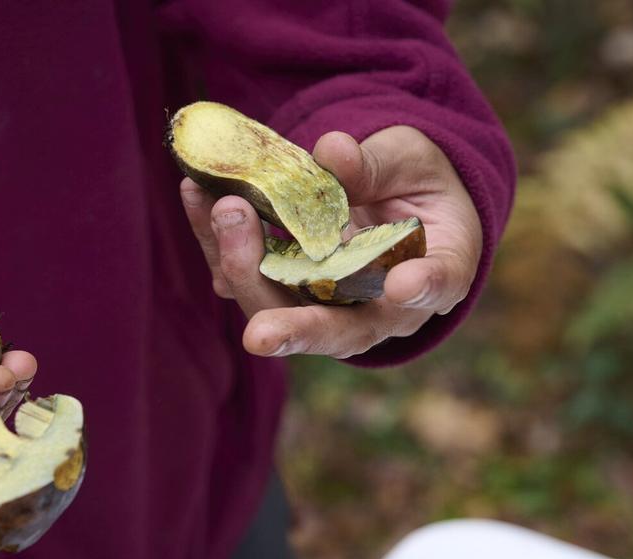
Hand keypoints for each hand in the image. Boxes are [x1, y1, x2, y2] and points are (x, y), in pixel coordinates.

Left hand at [180, 125, 482, 358]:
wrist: (388, 200)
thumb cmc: (415, 184)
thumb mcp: (412, 159)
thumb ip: (378, 162)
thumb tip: (332, 152)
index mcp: (435, 272)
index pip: (436, 286)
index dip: (422, 288)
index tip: (403, 284)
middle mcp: (377, 309)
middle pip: (338, 331)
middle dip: (294, 325)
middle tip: (259, 327)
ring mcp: (321, 306)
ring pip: (277, 307)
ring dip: (242, 264)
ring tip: (223, 207)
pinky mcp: (277, 288)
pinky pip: (242, 274)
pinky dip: (216, 238)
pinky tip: (196, 193)